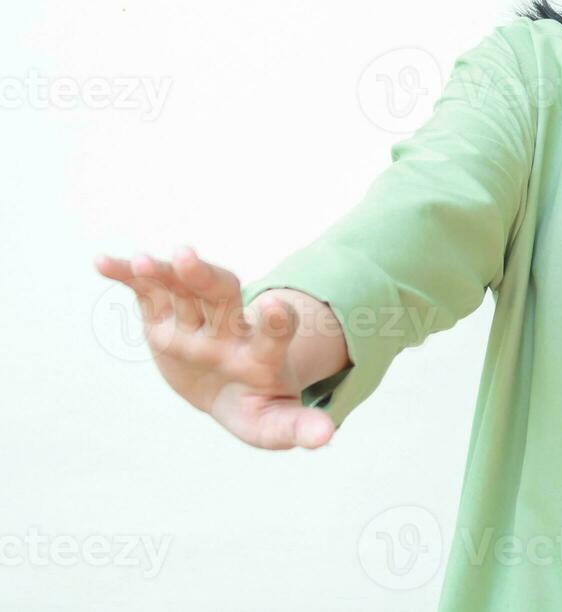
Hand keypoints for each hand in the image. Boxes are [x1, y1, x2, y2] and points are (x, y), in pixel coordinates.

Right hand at [93, 247, 335, 449]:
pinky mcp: (166, 315)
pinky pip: (148, 291)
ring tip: (143, 261)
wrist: (230, 386)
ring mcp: (197, 318)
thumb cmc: (256, 406)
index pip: (274, 332)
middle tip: (188, 258)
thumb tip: (324, 437)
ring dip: (164, 273)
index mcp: (261, 354)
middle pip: (222, 295)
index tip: (276, 306)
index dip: (276, 321)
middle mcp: (229, 328)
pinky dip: (127, 277)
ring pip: (183, 287)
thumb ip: (297, 427)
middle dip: (205, 277)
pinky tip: (103, 262)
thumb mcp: (274, 423)